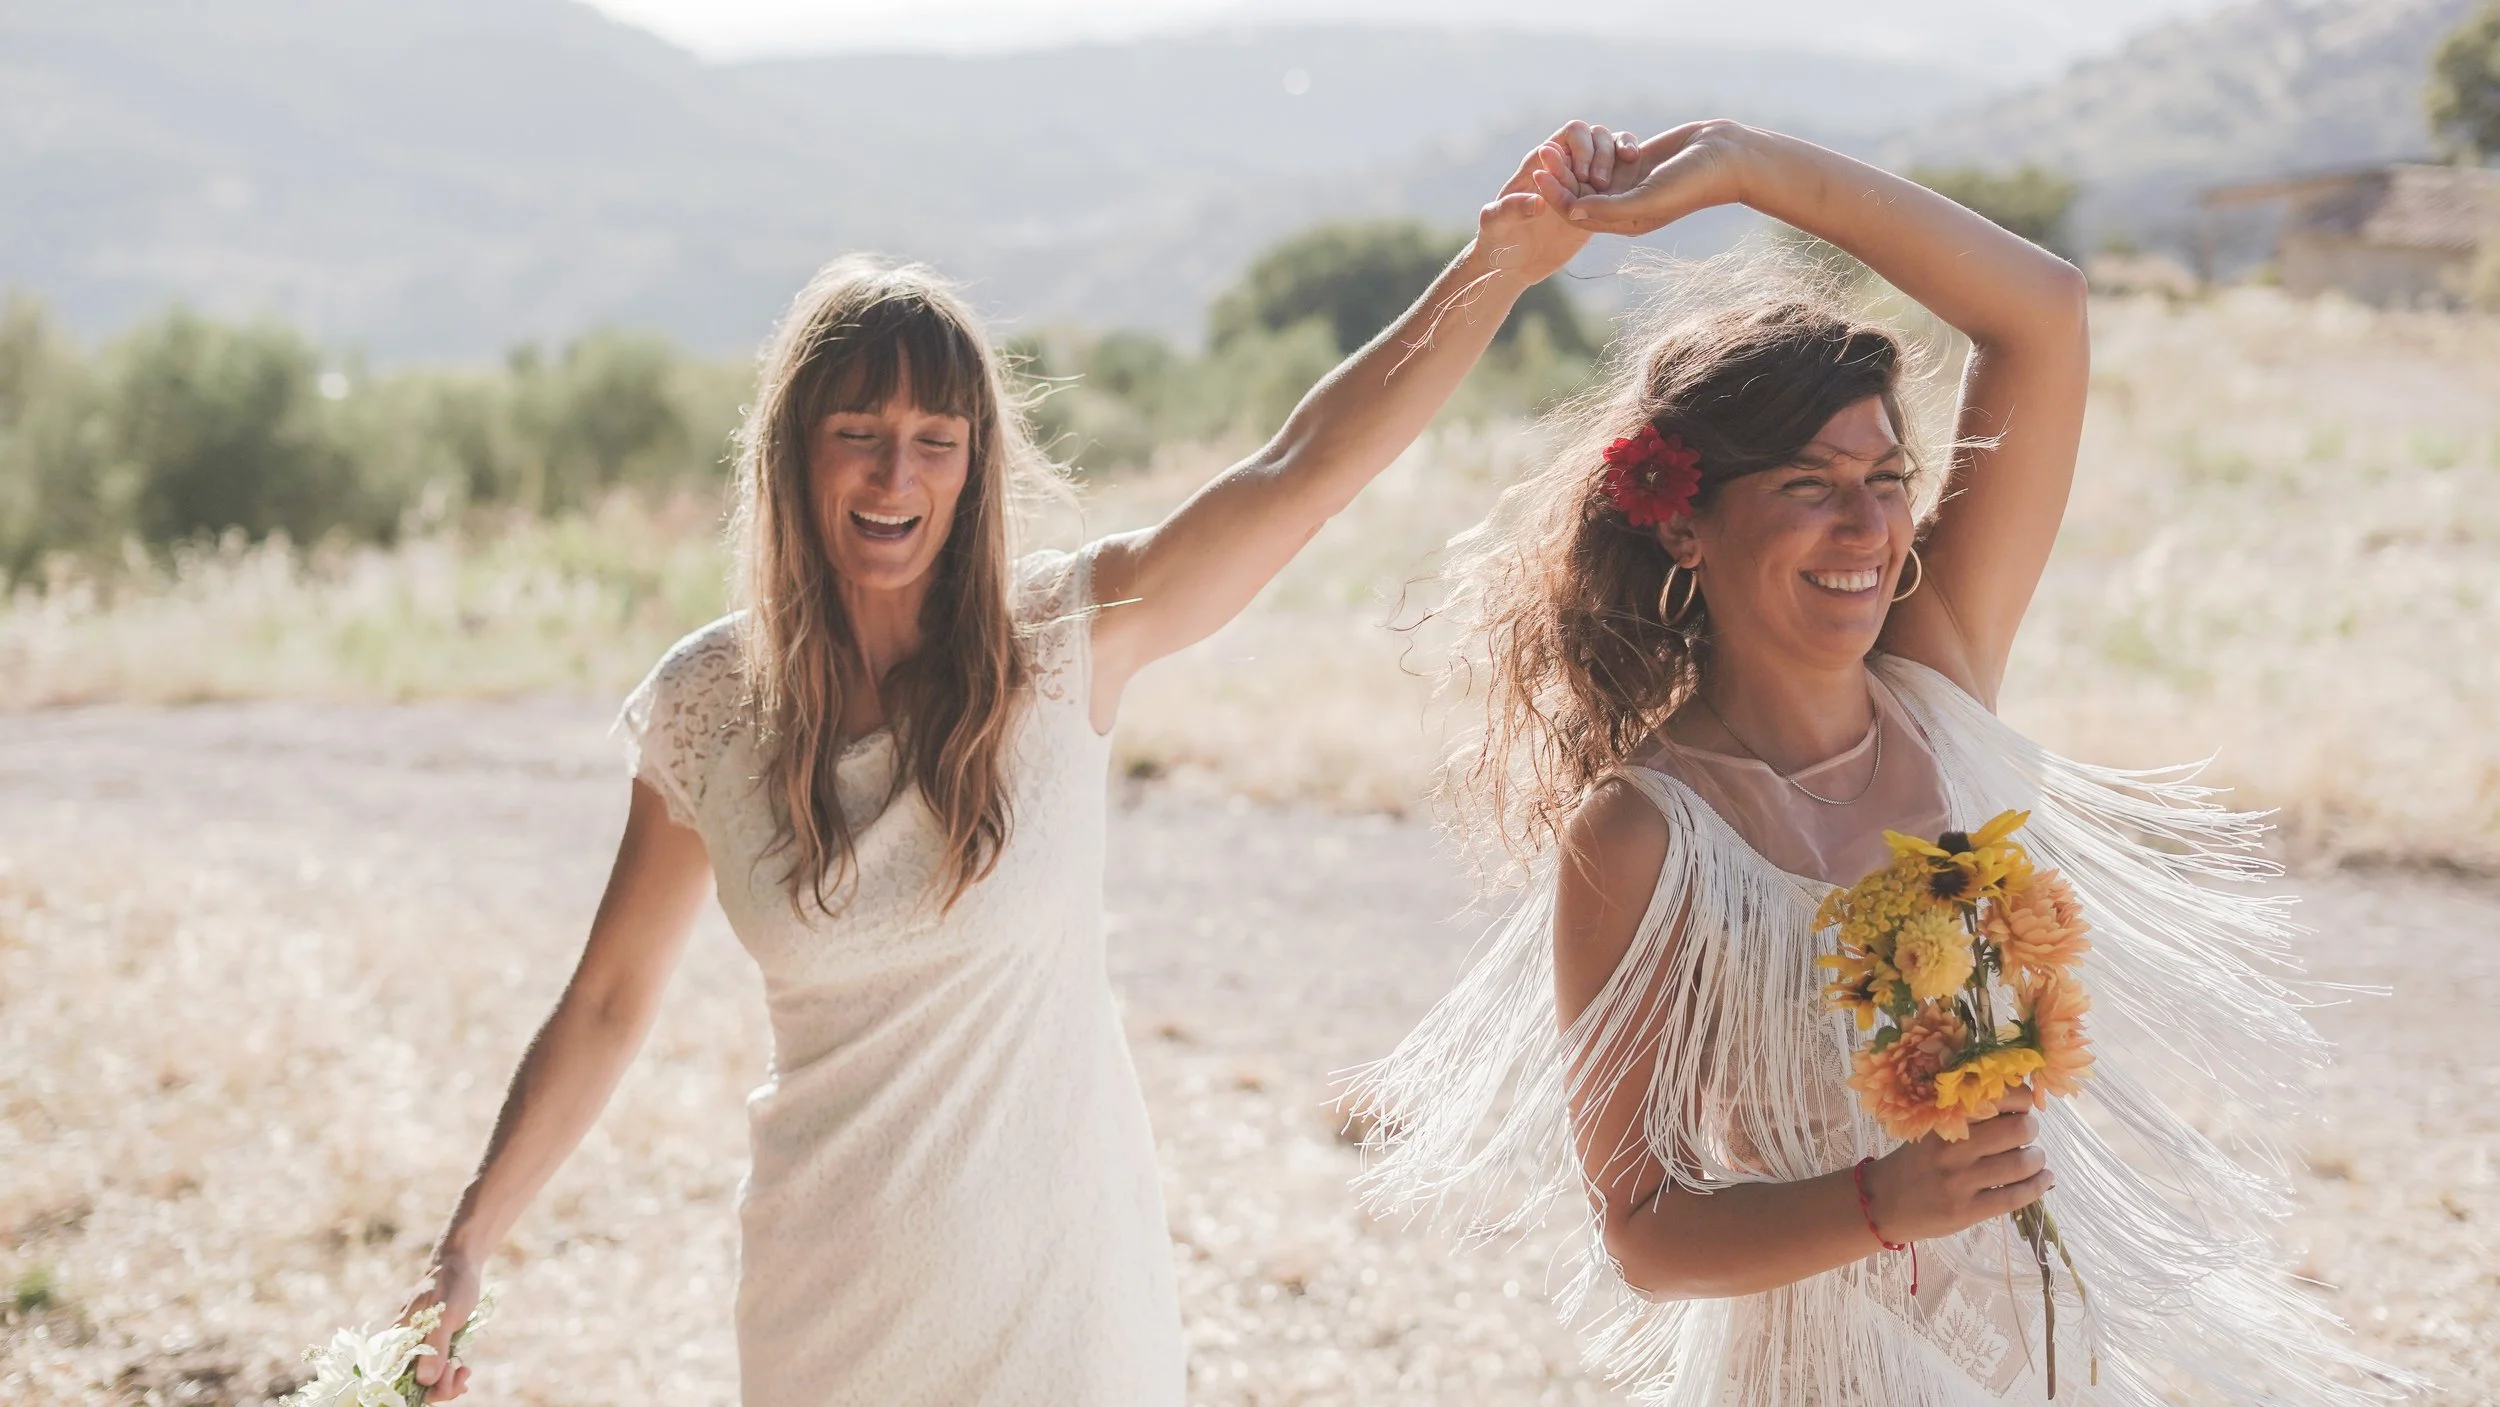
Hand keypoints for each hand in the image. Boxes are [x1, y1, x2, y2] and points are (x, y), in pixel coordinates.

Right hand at [401, 1251, 481, 1400]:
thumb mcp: (446, 1315)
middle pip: (413, 1384)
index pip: (397, 1379)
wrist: (460, 1264)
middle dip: (439, 1387)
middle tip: (462, 1373)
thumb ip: (435, 1347)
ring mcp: (418, 1346)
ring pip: (426, 1380)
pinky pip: (436, 1370)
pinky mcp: (432, 1345)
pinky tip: (464, 1370)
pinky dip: (449, 1376)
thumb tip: (424, 1381)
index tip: (446, 1381)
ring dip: (446, 1383)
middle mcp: (404, 1346)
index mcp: (399, 1339)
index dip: (420, 1389)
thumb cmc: (450, 1285)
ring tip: (465, 1371)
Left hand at [1475, 121, 1640, 284]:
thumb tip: (1537, 203)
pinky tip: (1629, 179)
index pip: (1570, 134)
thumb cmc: (1496, 239)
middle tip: (1597, 182)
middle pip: (1595, 137)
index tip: (1581, 175)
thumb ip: (1511, 209)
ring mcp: (1583, 181)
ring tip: (1610, 184)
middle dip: (1601, 154)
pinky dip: (1626, 167)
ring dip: (1615, 159)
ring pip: (1609, 151)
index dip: (1581, 146)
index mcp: (1542, 163)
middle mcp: (1565, 167)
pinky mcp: (1597, 199)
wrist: (1510, 261)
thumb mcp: (1495, 223)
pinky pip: (1617, 173)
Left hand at [1533, 119, 1754, 237]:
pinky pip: (1606, 156)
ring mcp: (1629, 184)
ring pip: (1591, 174)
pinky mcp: (1636, 162)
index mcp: (1623, 222)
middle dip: (1560, 176)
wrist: (1723, 156)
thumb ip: (1610, 208)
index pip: (1579, 213)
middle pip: (1581, 193)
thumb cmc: (1690, 183)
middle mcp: (1623, 205)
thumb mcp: (1647, 198)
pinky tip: (1581, 135)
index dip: (1556, 196)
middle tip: (1543, 151)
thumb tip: (1571, 212)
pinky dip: (1594, 148)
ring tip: (1556, 142)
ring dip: (1573, 161)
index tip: (1537, 174)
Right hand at [1860, 1086, 2052, 1243]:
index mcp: (1943, 1122)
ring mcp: (1959, 1182)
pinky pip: (2014, 1197)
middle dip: (2031, 1128)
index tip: (2025, 1103)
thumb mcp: (1931, 1130)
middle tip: (2027, 1132)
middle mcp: (1952, 1149)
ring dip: (2037, 1159)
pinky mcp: (1967, 1211)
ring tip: (2034, 1159)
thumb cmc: (1914, 1162)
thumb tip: (2019, 1108)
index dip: (2021, 1097)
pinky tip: (2044, 1179)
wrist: (1882, 1202)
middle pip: (2017, 1130)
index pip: (1995, 1098)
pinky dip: (2037, 1186)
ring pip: (2020, 1164)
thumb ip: (1968, 1119)